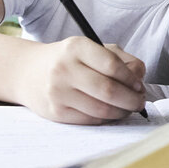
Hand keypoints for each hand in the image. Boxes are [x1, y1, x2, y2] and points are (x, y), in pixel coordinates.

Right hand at [14, 37, 146, 123]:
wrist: (28, 73)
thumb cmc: (69, 60)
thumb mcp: (92, 49)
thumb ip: (121, 59)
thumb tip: (139, 77)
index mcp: (77, 47)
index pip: (112, 65)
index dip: (131, 79)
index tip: (139, 85)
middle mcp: (65, 68)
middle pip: (108, 90)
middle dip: (131, 100)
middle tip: (140, 102)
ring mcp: (58, 92)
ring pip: (101, 109)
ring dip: (121, 112)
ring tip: (128, 109)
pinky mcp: (55, 112)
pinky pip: (90, 120)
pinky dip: (106, 119)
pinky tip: (111, 113)